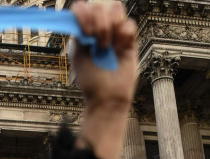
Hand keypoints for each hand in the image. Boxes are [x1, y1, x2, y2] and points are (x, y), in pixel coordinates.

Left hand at [71, 2, 137, 158]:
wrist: (107, 98)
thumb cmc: (91, 81)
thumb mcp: (79, 55)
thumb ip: (79, 34)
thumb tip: (81, 14)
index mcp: (83, 32)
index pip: (83, 8)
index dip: (83, 13)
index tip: (84, 31)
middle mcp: (99, 29)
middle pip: (100, 5)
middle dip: (97, 22)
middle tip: (96, 42)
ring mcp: (115, 33)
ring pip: (116, 8)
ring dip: (110, 25)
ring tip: (107, 46)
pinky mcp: (130, 41)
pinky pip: (129, 24)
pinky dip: (123, 34)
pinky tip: (119, 48)